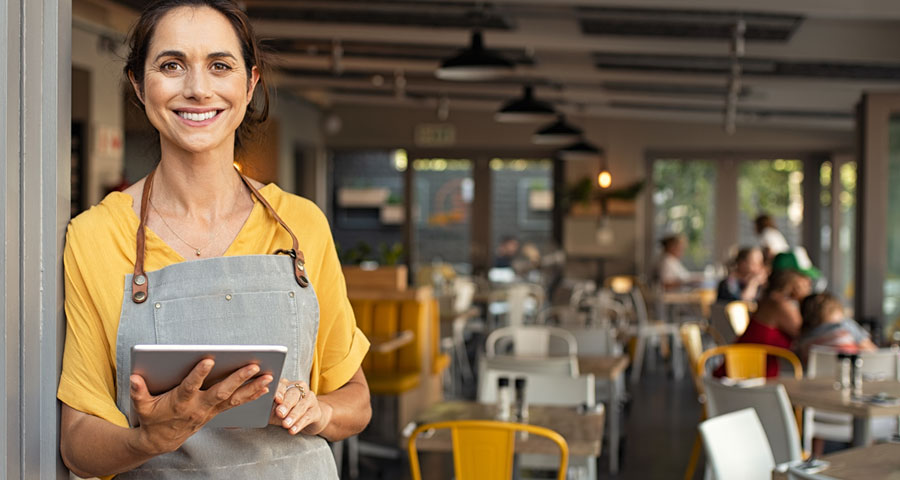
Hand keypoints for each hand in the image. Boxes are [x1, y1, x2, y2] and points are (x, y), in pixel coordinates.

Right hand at [129, 359, 272, 454]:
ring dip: (252, 387)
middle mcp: (198, 406)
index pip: (190, 386)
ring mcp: (210, 410)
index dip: (199, 374)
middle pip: (221, 391)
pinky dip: (251, 395)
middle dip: (238, 378)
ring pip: (234, 398)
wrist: (162, 440)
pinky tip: (265, 387)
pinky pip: (237, 403)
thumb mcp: (142, 406)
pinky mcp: (216, 412)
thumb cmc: (152, 418)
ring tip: (268, 376)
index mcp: (180, 402)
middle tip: (253, 365)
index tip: (209, 360)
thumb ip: (138, 391)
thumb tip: (134, 378)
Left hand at [270, 379, 332, 435]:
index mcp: (286, 385)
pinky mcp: (316, 410)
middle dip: (286, 404)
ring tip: (286, 425)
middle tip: (280, 413)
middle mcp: (299, 389)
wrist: (306, 419)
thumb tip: (258, 409)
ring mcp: (310, 398)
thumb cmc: (286, 412)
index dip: (279, 392)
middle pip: (293, 394)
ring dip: (293, 415)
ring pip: (302, 405)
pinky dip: (299, 424)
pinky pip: (308, 416)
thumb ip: (269, 407)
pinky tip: (293, 430)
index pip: (282, 385)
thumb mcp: (275, 409)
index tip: (276, 399)